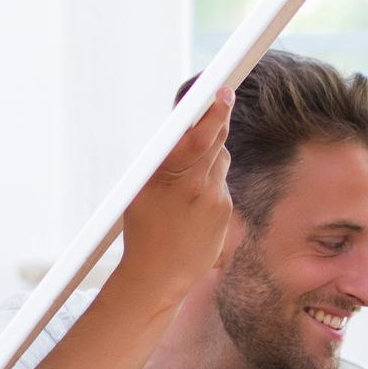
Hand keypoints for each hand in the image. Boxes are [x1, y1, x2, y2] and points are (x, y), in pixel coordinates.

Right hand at [121, 87, 236, 293]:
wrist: (159, 275)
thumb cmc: (144, 228)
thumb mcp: (142, 190)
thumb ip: (164, 160)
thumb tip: (183, 130)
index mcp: (168, 177)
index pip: (198, 138)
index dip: (214, 113)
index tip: (223, 92)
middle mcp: (195, 187)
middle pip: (216, 141)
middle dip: (217, 119)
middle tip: (221, 94)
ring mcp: (214, 200)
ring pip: (220, 159)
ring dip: (210, 152)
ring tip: (190, 164)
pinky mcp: (225, 212)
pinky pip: (221, 182)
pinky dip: (210, 180)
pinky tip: (194, 198)